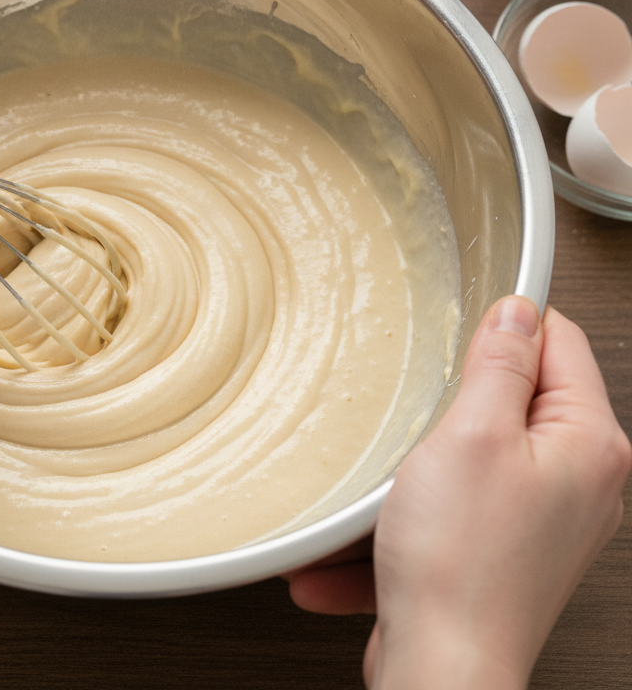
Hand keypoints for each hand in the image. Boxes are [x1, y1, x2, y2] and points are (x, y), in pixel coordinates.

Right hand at [284, 297, 630, 689]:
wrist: (440, 670)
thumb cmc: (458, 562)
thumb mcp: (471, 434)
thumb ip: (500, 364)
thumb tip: (517, 311)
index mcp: (589, 444)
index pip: (559, 342)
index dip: (505, 327)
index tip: (459, 331)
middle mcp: (581, 481)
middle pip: (516, 397)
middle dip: (455, 400)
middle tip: (421, 412)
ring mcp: (545, 519)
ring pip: (476, 450)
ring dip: (422, 462)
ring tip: (395, 485)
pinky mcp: (508, 549)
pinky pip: (459, 503)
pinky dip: (416, 510)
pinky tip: (378, 531)